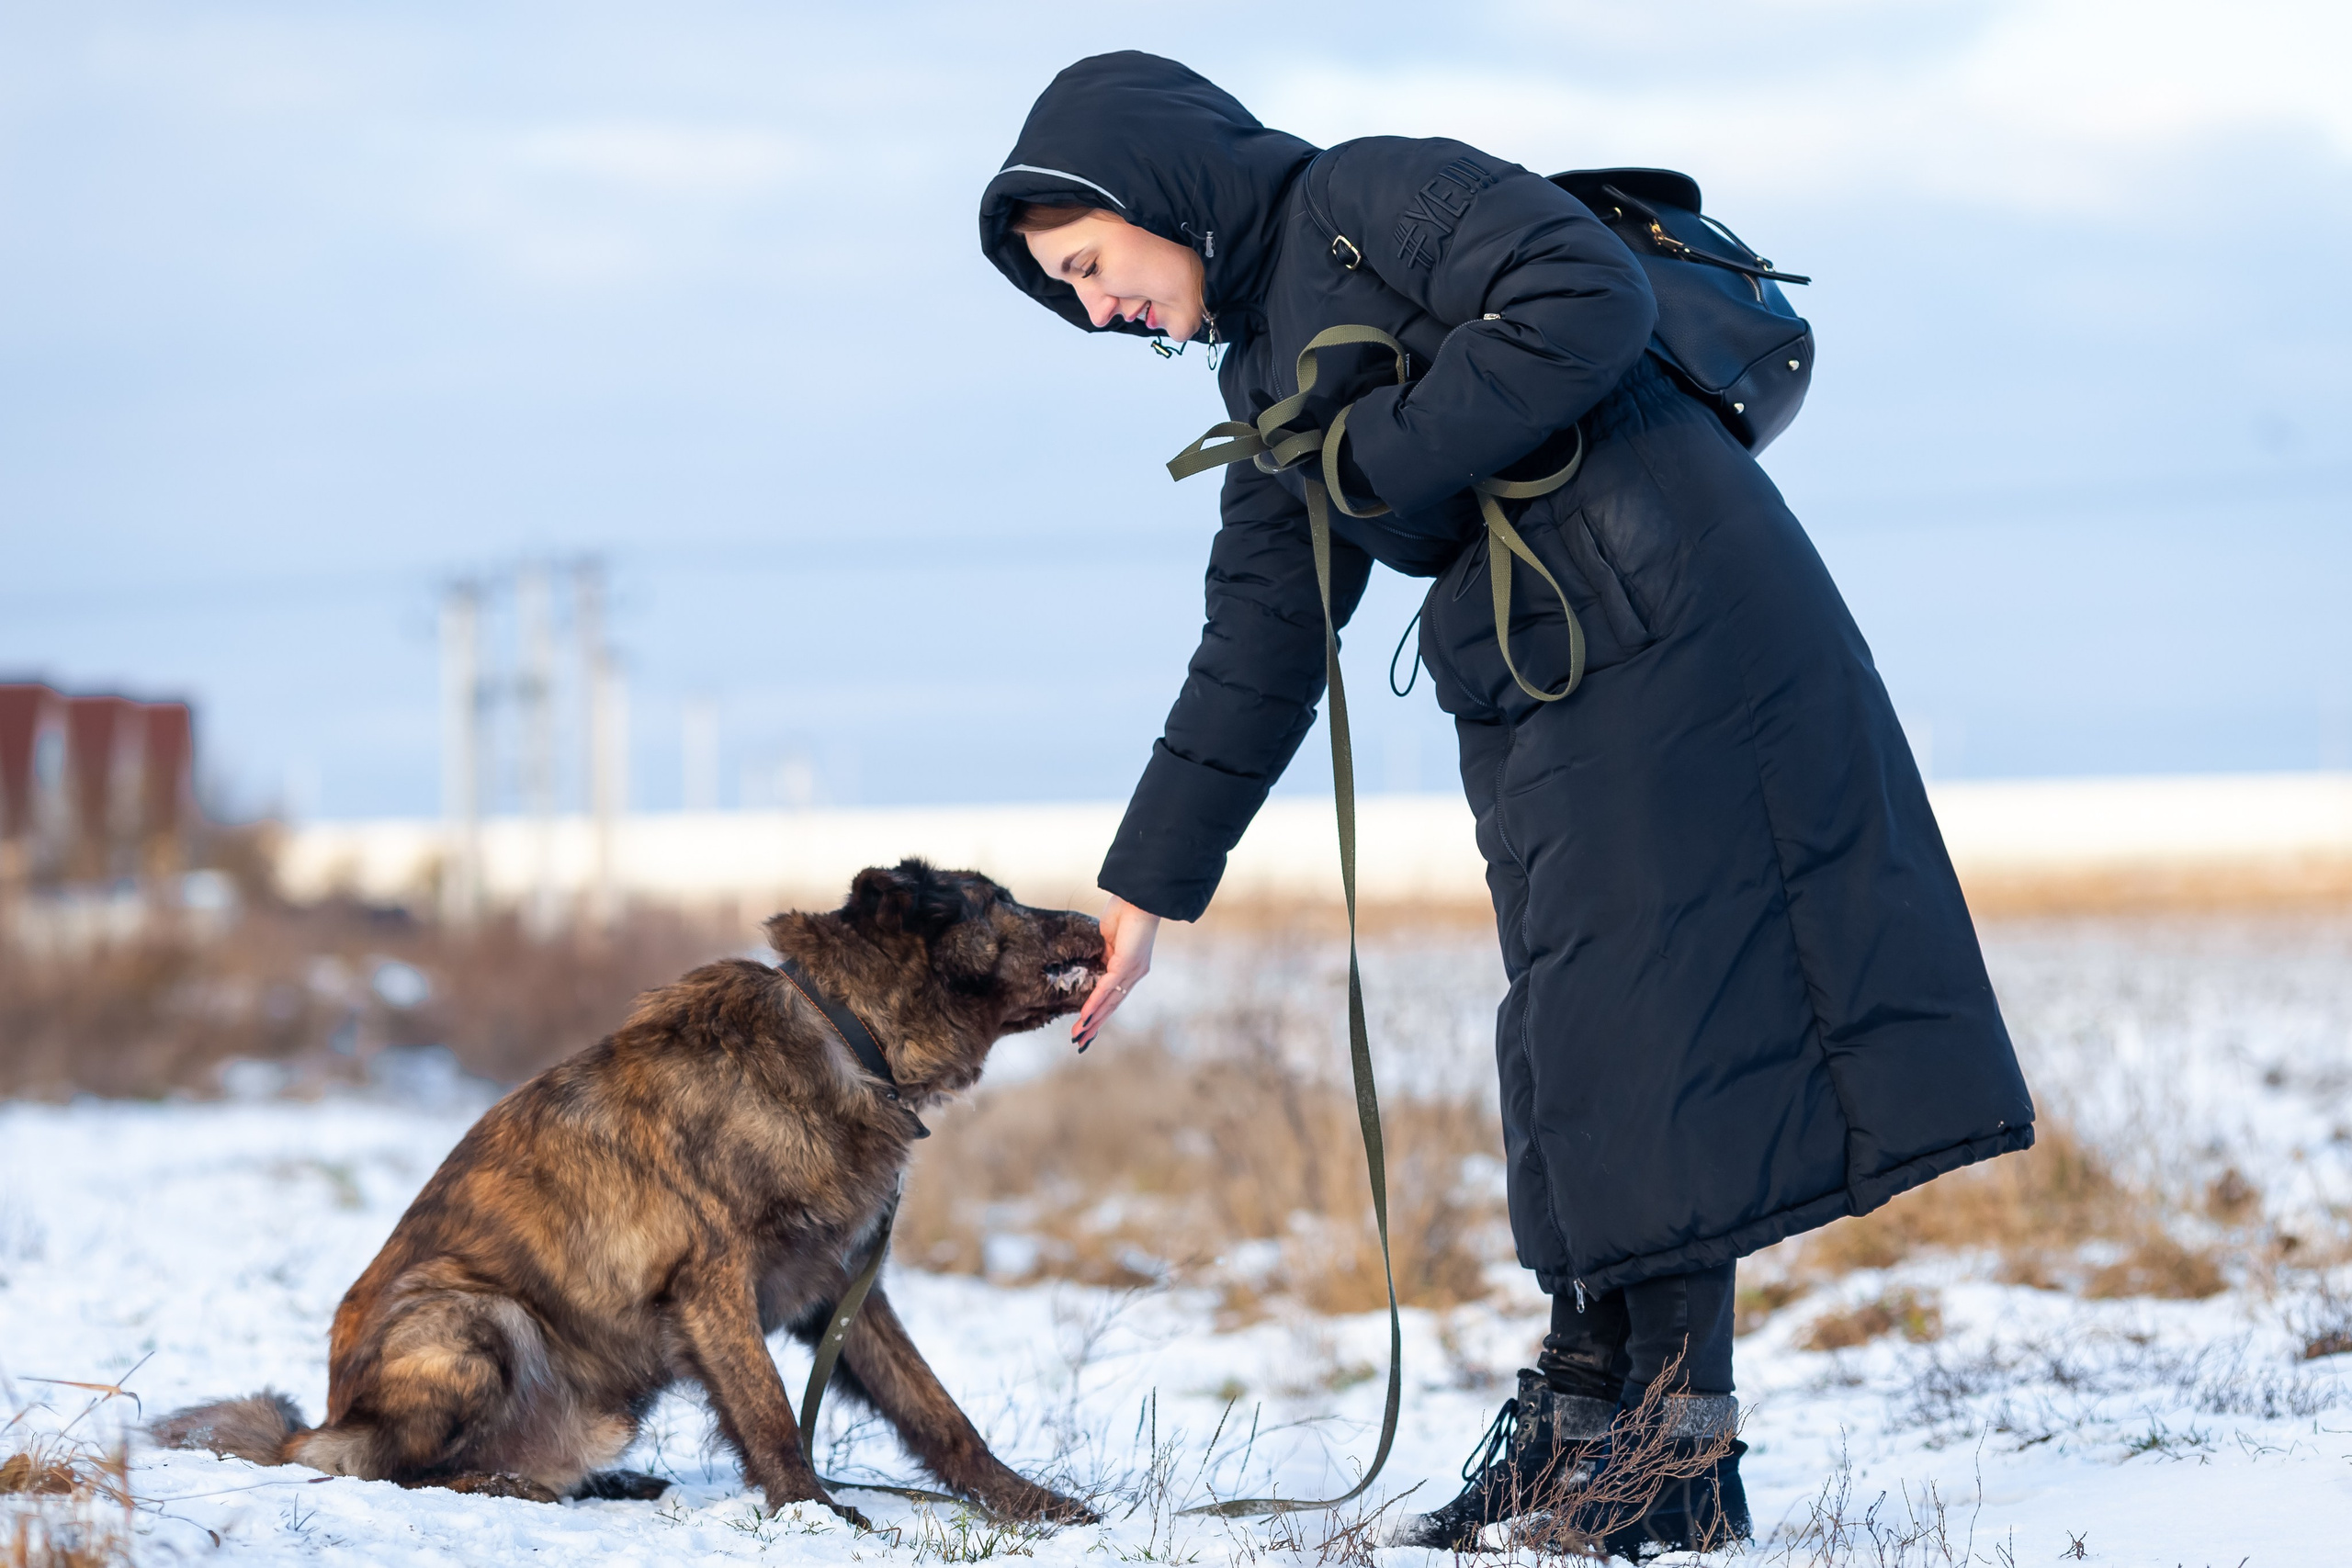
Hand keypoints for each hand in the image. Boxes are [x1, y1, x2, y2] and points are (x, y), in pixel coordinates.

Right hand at [1073, 895, 1159, 1049]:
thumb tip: (1094, 967)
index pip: (1112, 996)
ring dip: (1093, 1020)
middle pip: (1111, 1005)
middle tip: (1080, 1043)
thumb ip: (1103, 955)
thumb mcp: (1108, 938)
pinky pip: (1107, 988)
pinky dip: (1095, 1003)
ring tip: (1079, 1036)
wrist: (1139, 897)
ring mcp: (1132, 971)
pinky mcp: (1127, 964)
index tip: (1087, 1027)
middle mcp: (1133, 974)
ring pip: (1109, 1002)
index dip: (1099, 1013)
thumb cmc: (1125, 911)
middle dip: (1094, 1025)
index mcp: (1129, 967)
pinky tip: (1086, 1016)